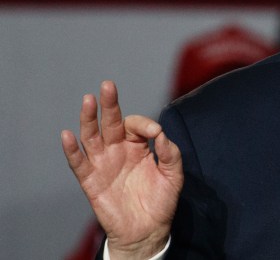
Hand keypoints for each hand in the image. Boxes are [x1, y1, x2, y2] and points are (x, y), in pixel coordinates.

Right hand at [61, 81, 183, 258]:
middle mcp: (118, 150)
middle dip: (109, 104)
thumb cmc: (161, 201)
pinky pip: (79, 162)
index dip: (145, 124)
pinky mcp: (91, 180)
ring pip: (92, 136)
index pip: (136, 125)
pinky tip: (68, 135)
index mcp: (138, 145)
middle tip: (108, 86)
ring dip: (88, 119)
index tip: (156, 133)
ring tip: (88, 100)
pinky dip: (72, 149)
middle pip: (111, 122)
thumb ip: (171, 154)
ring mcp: (103, 163)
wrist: (147, 230)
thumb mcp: (174, 176)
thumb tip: (162, 134)